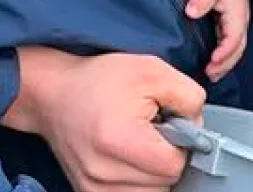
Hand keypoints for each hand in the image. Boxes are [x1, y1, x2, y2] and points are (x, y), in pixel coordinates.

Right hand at [4, 46, 205, 191]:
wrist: (53, 94)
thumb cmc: (100, 80)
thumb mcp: (153, 71)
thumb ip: (189, 97)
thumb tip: (199, 128)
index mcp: (119, 141)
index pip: (174, 165)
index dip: (182, 144)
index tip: (170, 125)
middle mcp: (102, 172)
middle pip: (165, 182)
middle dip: (168, 157)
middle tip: (153, 131)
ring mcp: (93, 187)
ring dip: (153, 171)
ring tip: (138, 143)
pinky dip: (139, 179)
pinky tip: (129, 156)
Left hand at [185, 0, 250, 81]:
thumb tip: (191, 12)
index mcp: (237, 18)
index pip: (234, 38)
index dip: (225, 51)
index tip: (213, 59)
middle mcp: (239, 28)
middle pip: (236, 50)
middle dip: (225, 64)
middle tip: (210, 73)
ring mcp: (234, 32)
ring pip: (234, 53)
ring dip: (224, 66)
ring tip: (210, 76)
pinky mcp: (228, 35)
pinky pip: (228, 51)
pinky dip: (222, 62)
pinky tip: (212, 70)